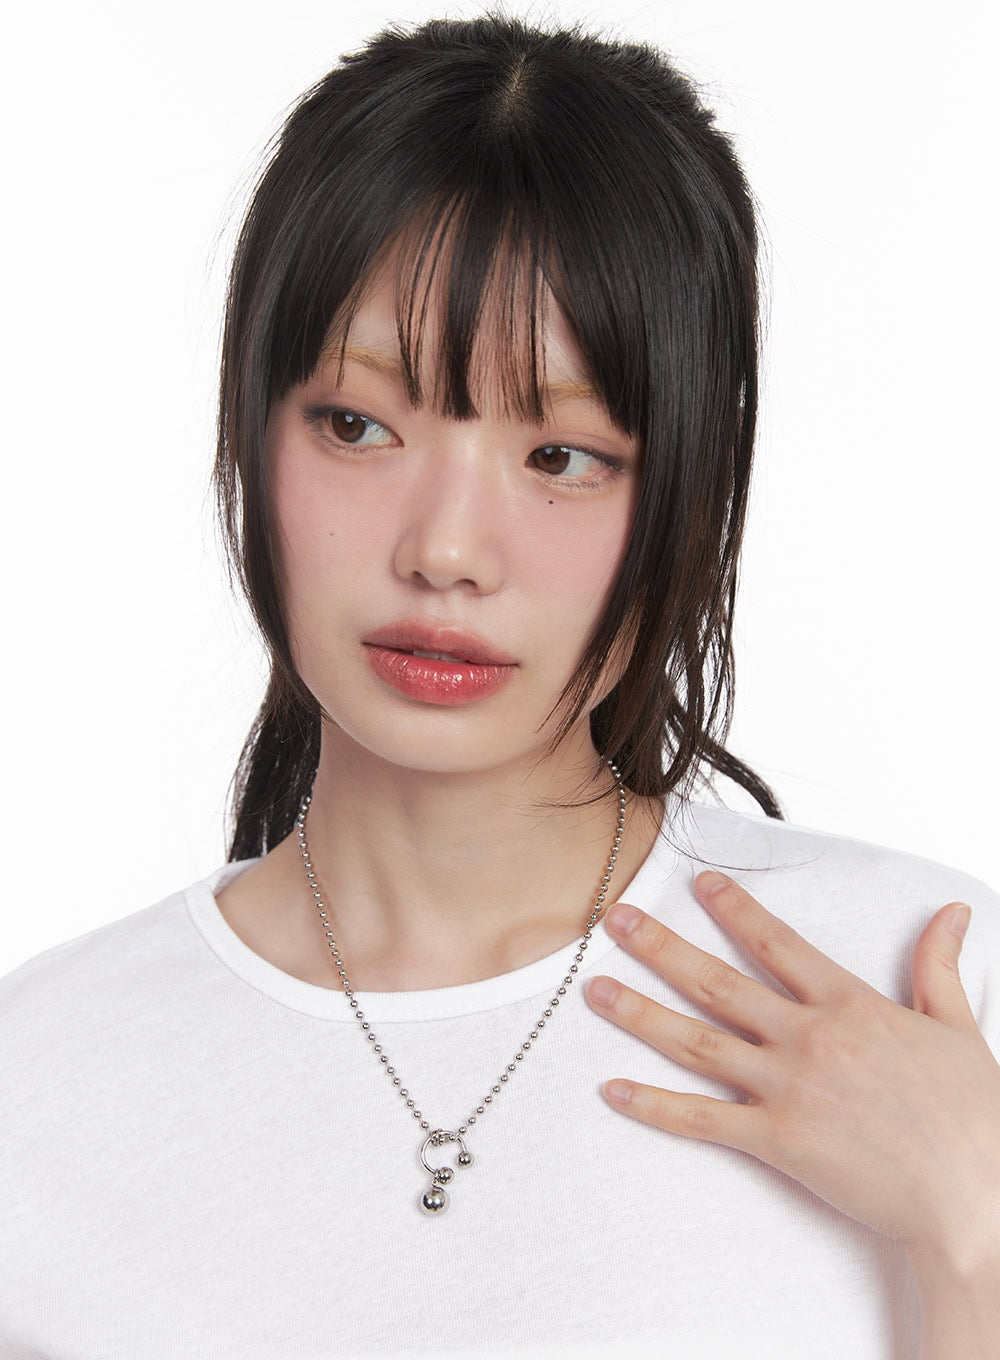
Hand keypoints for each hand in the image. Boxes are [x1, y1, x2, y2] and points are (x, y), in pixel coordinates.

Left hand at [584, 871, 999, 1263]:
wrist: (974, 1196)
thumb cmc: (971, 1115)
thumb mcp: (957, 1026)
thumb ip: (938, 966)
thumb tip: (952, 912)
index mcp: (849, 1004)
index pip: (777, 942)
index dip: (735, 909)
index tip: (699, 883)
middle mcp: (808, 1037)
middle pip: (717, 981)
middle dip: (661, 947)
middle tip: (616, 918)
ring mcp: (788, 1088)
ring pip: (696, 1041)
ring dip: (640, 1013)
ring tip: (595, 989)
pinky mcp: (779, 1141)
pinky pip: (703, 1120)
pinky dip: (654, 1105)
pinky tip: (614, 1089)